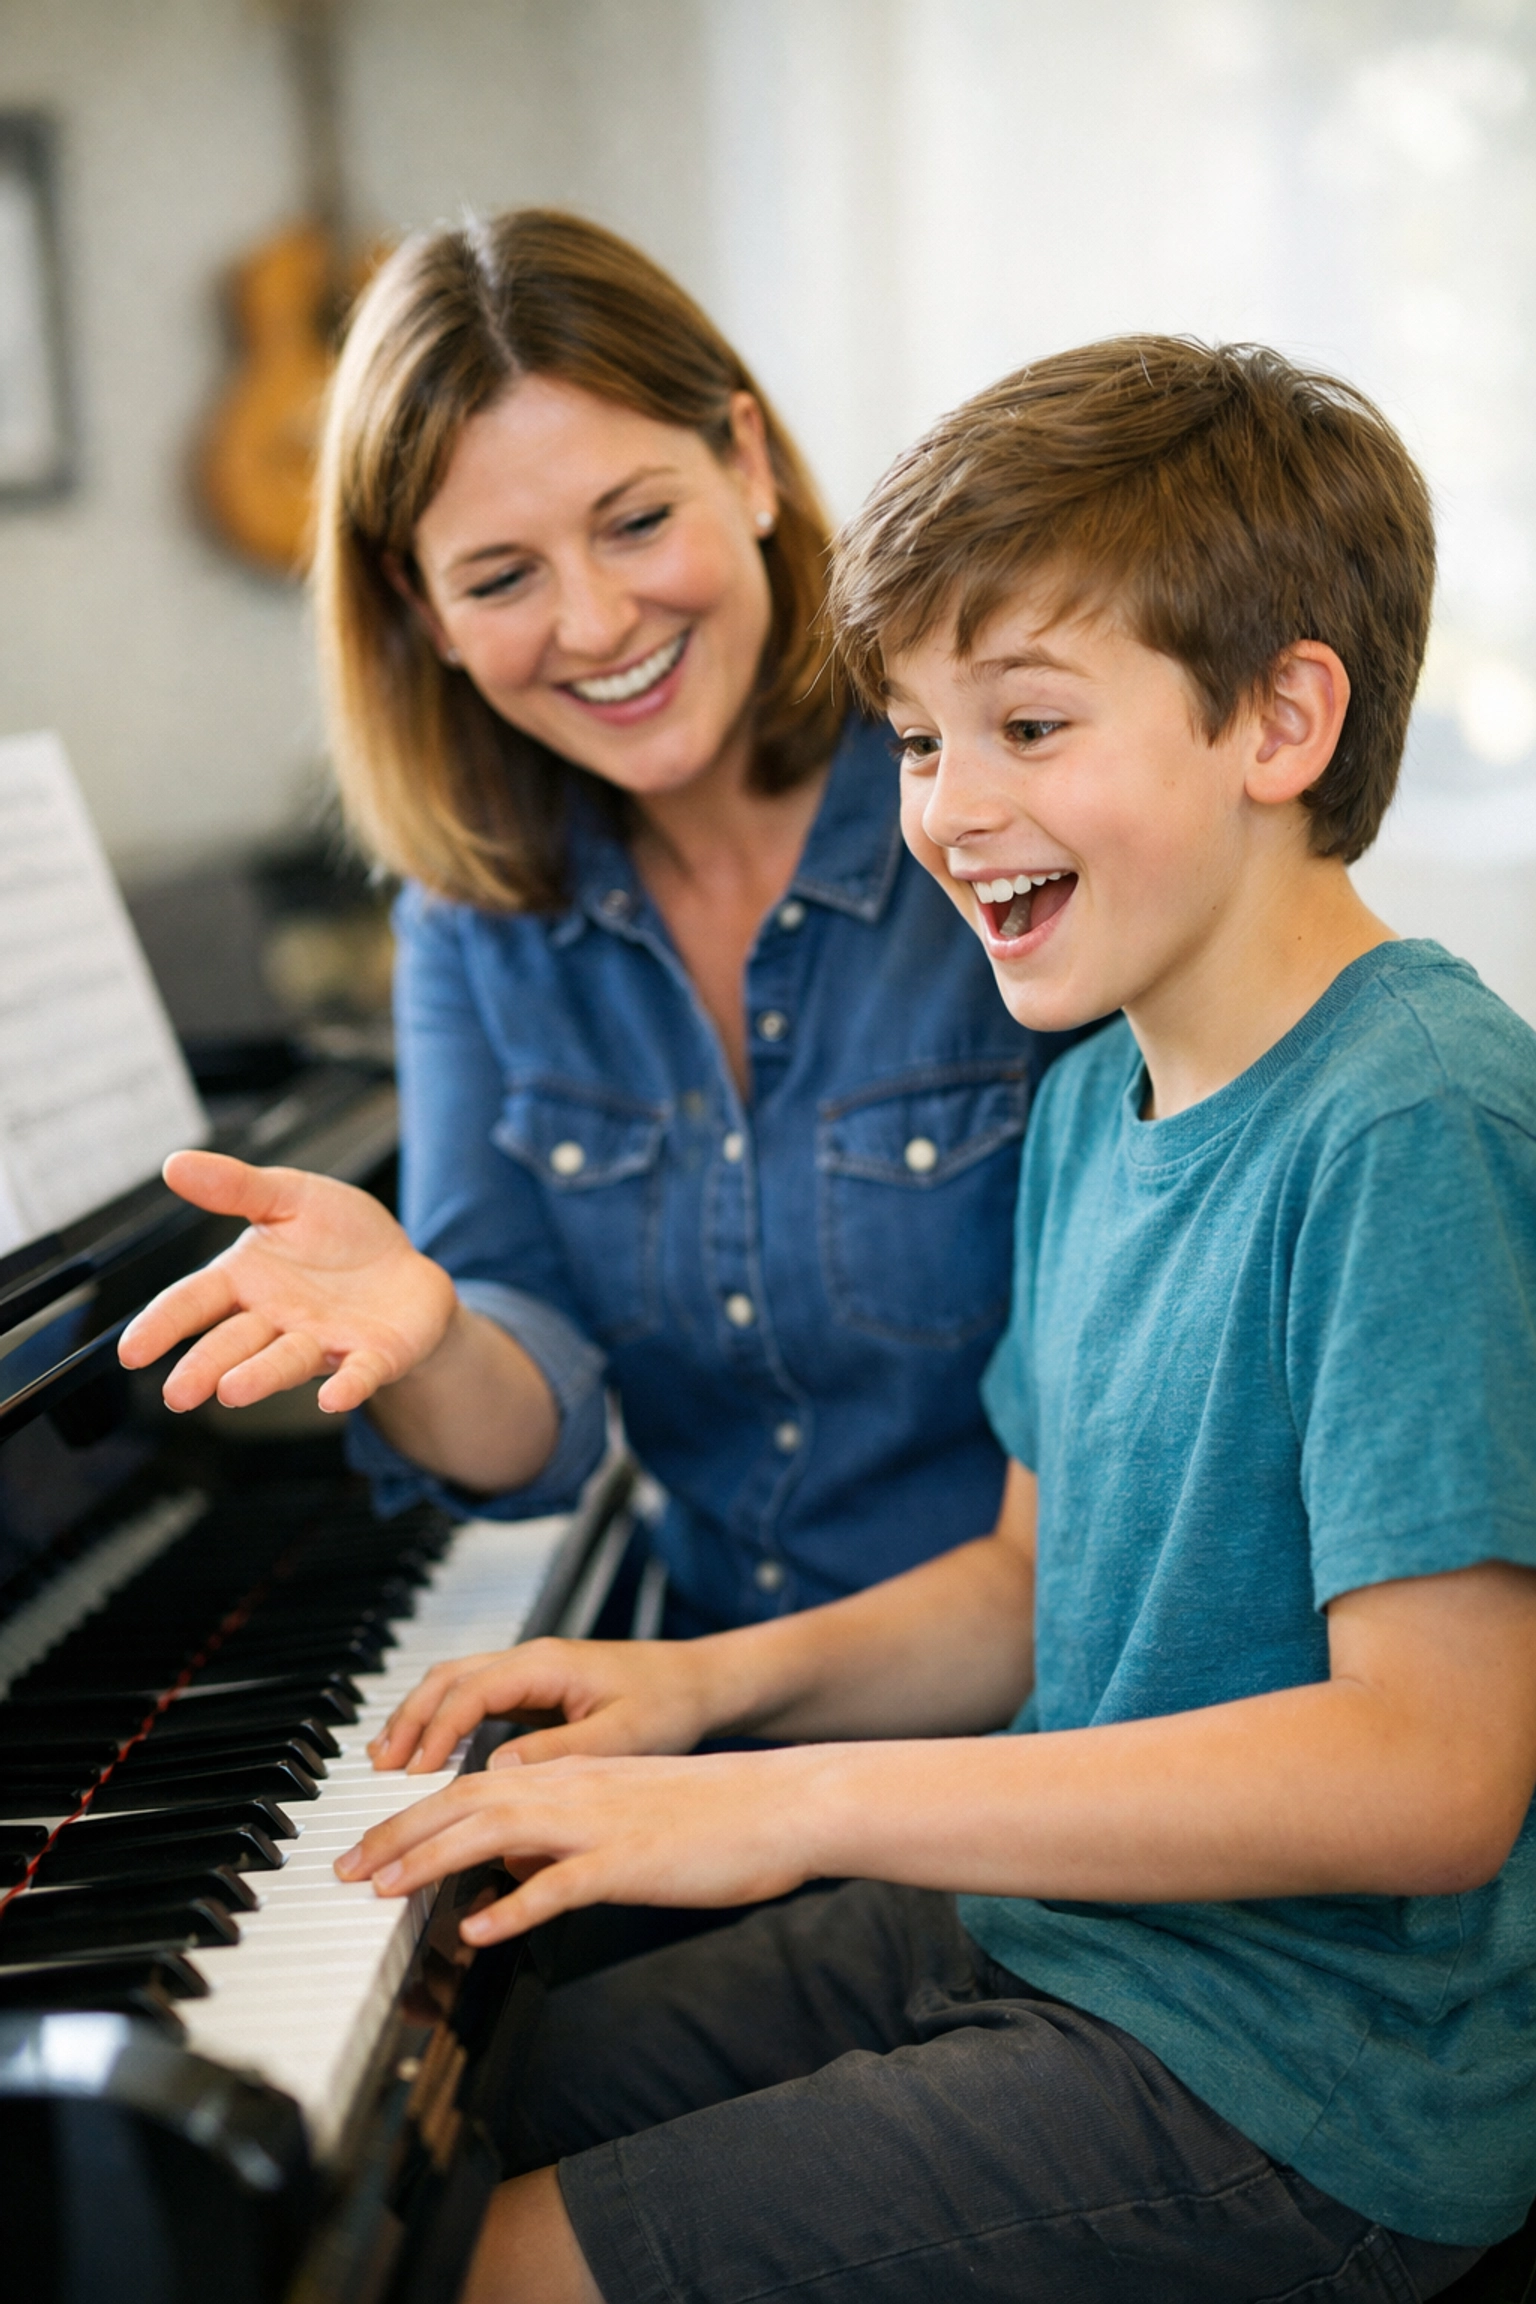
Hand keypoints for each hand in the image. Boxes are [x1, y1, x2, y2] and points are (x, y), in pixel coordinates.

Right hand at [119, 1149, 457, 1414]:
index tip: (131, 1352)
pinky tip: (333, 1398)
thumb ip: (236, 1188)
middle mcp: (277, 1321)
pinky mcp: (373, 1356)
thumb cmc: (341, 1237)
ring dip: (259, 1377)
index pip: (194, 1303)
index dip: (162, 1325)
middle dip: (205, 1366)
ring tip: (230, 1392)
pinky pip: (358, 1374)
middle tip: (177, 1394)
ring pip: (286, 1362)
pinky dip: (346, 1386)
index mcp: (247, 1282)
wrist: (406, 1268)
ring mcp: (324, 1343)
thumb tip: (174, 1164)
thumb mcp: (290, 1197)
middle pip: (233, 1344)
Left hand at [336, 1745, 818, 1941]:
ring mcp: (600, 1823)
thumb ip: (565, 1837)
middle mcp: (575, 1789)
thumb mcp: (625, 1815)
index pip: (473, 1788)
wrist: (783, 1802)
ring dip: (431, 1860)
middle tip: (344, 1871)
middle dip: (396, 1836)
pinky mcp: (630, 1861)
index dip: (412, 1819)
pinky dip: (514, 1904)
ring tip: (382, 1891)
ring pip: (496, 1830)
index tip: (368, 1850)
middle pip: (466, 1802)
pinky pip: (561, 1884)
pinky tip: (479, 1928)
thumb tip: (513, 1868)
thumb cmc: (714, 1816)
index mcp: (573, 1776)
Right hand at [369, 1635, 722, 1774]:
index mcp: (546, 1663)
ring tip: (385, 1759)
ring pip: (454, 1683)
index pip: (469, 1693)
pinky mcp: (537, 1688)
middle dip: (407, 1720)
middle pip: (447, 1678)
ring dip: (418, 1716)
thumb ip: (560, 1750)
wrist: (702, 1683)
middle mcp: (531, 1659)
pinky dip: (442, 1719)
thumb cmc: (670, 1705)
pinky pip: (474, 1696)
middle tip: (376, 1767)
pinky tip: (431, 1751)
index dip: (435, 1734)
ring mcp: (532, 1670)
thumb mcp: (620, 1735)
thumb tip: (498, 1768)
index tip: (413, 1776)